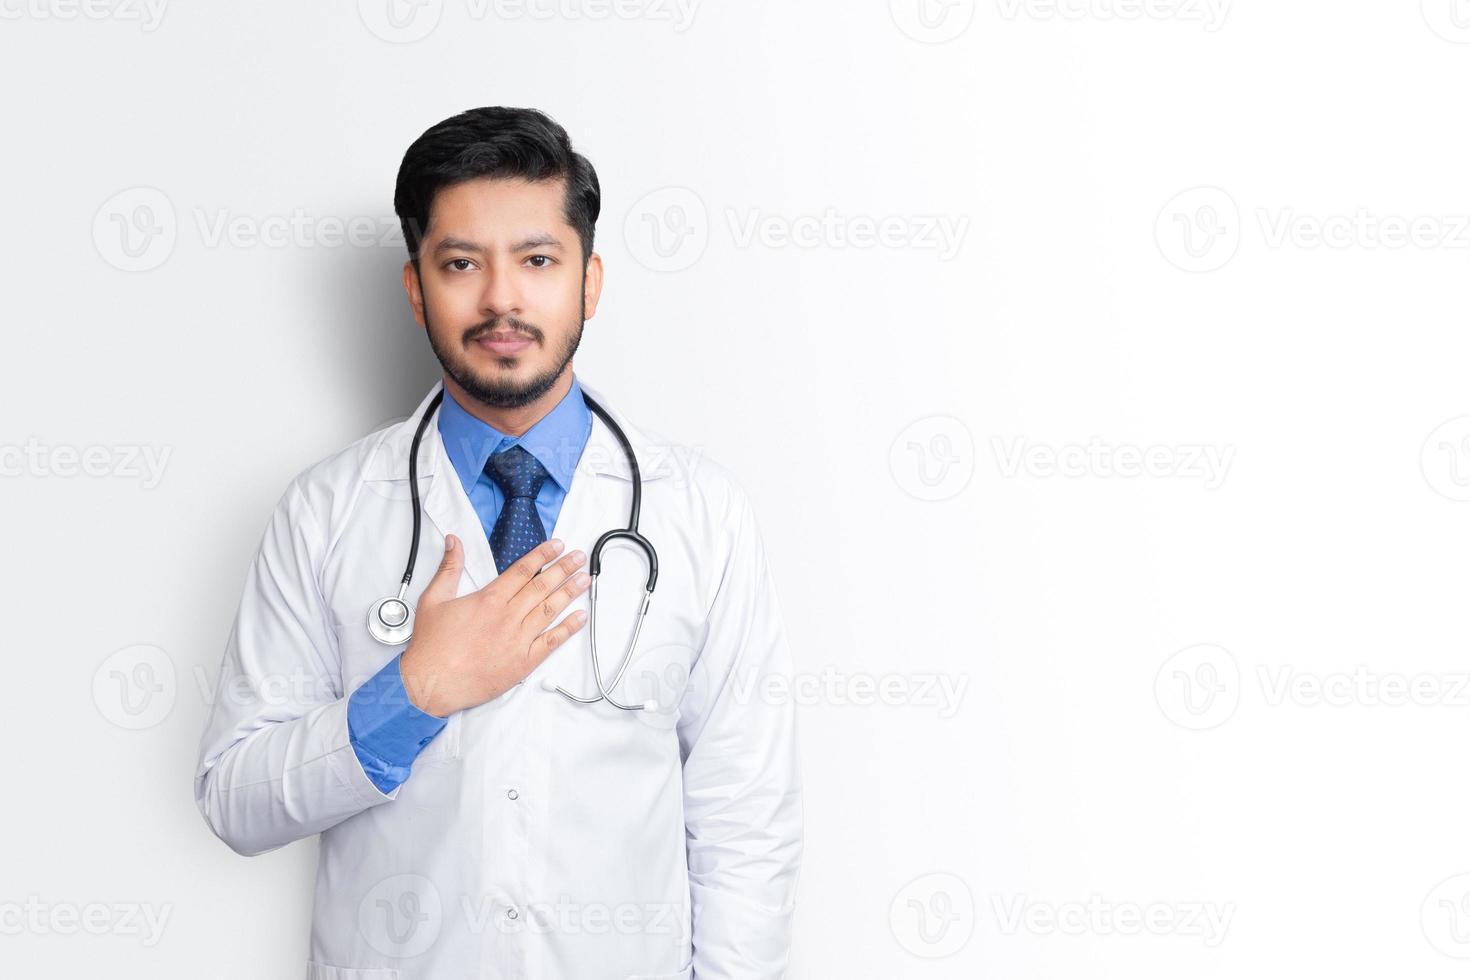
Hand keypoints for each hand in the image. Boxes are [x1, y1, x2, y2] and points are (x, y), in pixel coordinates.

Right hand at [398, 535, 590, 717]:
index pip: (523, 570)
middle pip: (542, 586)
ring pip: (550, 610)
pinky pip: (552, 642)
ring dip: (569, 592)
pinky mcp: (523, 662)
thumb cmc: (432, 647)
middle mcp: (508, 616)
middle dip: (563, 569)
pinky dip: (568, 629)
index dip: (543, 555)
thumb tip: (454, 542)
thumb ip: (449, 568)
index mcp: (489, 599)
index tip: (557, 546)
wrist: (431, 684)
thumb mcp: (433, 599)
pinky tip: (580, 617)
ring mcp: (518, 639)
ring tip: (584, 579)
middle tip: (578, 557)